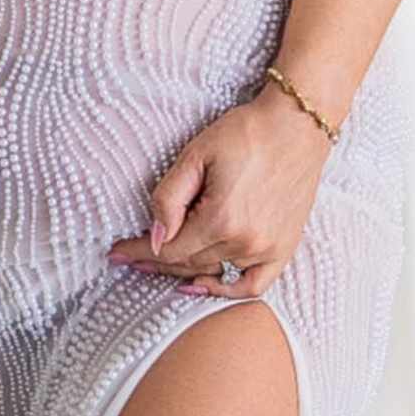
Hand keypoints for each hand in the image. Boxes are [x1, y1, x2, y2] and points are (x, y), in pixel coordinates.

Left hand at [112, 85, 331, 298]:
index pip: (168, 249)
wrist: (297, 125)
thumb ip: (169, 198)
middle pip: (187, 264)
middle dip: (155, 261)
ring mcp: (267, 249)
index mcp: (220, 219)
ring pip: (213, 271)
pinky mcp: (284, 247)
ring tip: (158, 264)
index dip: (139, 252)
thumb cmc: (246, 133)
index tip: (117, 254)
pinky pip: (253, 285)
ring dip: (183, 270)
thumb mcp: (196, 154)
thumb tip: (154, 238)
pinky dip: (227, 290)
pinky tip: (204, 284)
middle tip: (129, 258)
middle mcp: (245, 241)